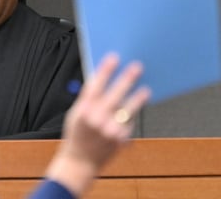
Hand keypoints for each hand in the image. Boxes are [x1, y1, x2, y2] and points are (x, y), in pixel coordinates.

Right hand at [45, 53, 150, 196]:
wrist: (79, 162)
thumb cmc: (77, 135)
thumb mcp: (75, 114)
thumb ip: (88, 100)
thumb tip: (102, 80)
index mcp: (82, 110)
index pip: (95, 85)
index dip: (105, 70)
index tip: (114, 58)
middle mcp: (96, 119)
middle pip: (114, 94)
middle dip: (126, 79)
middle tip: (136, 67)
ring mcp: (108, 131)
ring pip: (127, 110)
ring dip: (137, 99)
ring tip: (145, 90)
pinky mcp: (119, 140)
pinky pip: (128, 124)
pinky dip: (130, 118)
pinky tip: (133, 113)